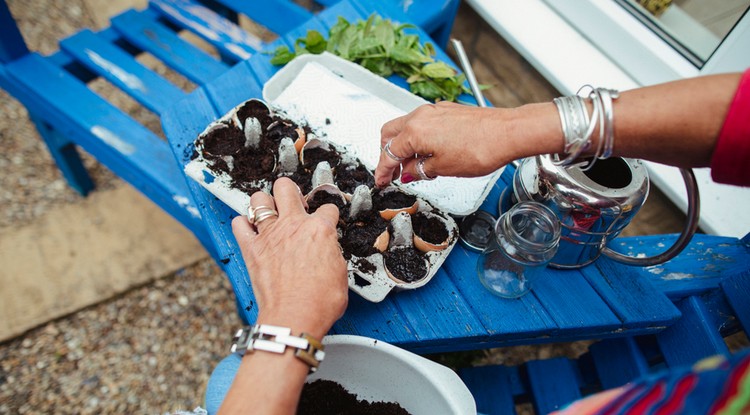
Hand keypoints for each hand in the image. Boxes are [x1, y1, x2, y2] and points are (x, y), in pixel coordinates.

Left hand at [231, 177, 347, 337]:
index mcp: (320, 230)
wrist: (295, 317)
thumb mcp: (340, 273)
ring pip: (259, 199)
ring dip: (264, 202)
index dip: (328, 215)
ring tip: (269, 211)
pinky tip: (249, 228)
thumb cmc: (319, 302)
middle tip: (293, 202)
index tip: (325, 220)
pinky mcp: (252, 249)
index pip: (327, 208)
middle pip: (286, 188)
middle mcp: (293, 226)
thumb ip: (332, 253)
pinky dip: (242, 224)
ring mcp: (270, 235)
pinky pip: (239, 225)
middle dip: (290, 191)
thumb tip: (328, 252)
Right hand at [375, 102, 512, 186]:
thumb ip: (419, 170)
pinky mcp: (448, 111)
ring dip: (403, 145)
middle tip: (392, 173)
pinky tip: (428, 152)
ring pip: (406, 127)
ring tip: (411, 166)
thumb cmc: (481, 148)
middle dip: (387, 154)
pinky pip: (423, 123)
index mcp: (415, 131)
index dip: (382, 171)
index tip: (381, 182)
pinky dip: (418, 138)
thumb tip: (408, 173)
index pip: (389, 153)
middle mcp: (421, 116)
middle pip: (390, 133)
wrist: (508, 132)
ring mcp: (435, 111)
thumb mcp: (443, 168)